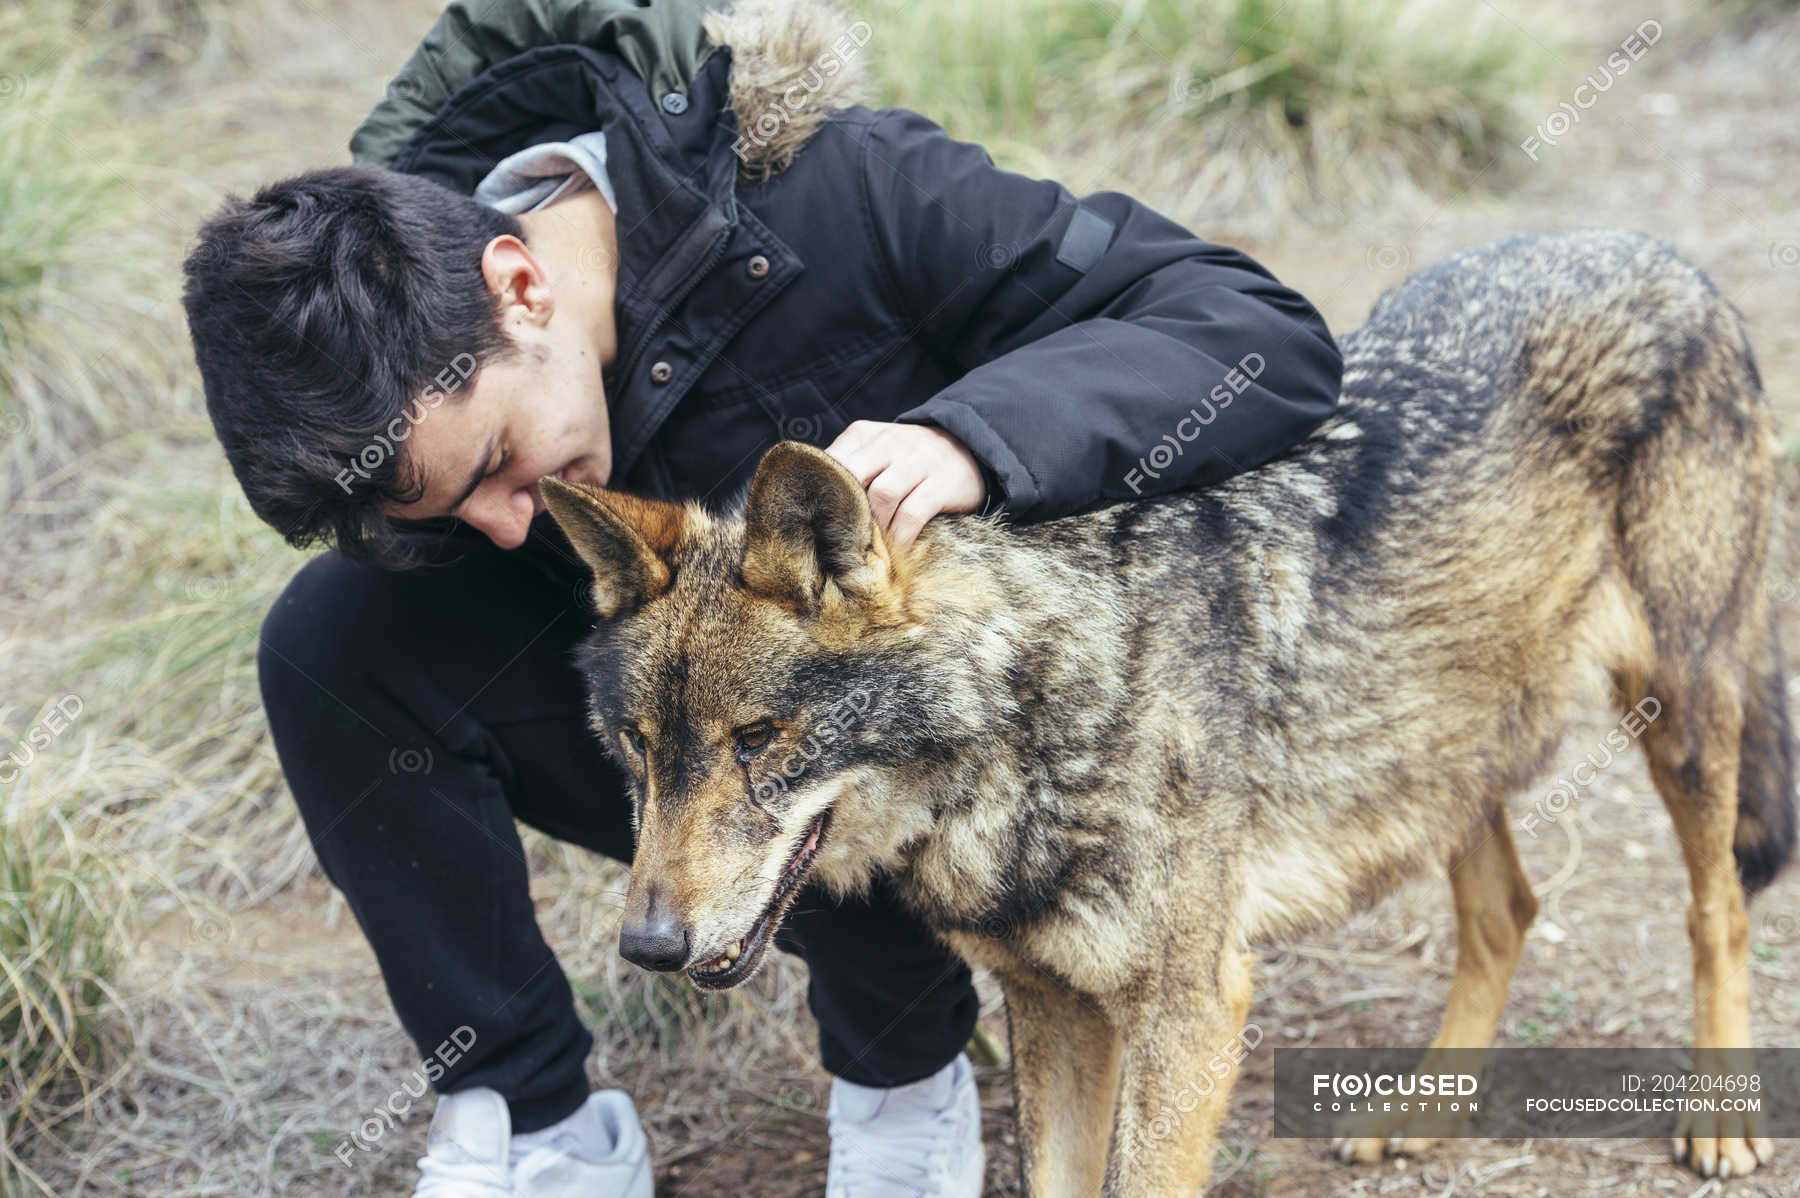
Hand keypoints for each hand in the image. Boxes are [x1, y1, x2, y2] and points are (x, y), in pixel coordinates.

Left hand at [821, 420, 985, 550]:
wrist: (969, 447)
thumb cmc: (910, 459)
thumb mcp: (877, 451)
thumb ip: (848, 467)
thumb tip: (809, 501)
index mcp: (865, 434)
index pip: (830, 460)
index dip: (818, 491)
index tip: (809, 520)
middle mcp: (889, 443)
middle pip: (852, 475)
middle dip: (842, 510)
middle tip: (834, 540)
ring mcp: (917, 461)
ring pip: (882, 495)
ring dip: (872, 526)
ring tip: (865, 549)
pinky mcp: (941, 483)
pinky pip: (912, 514)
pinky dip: (900, 537)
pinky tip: (894, 551)